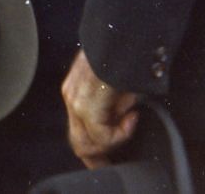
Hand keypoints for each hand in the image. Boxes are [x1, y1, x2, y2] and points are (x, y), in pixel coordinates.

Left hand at [63, 51, 138, 167]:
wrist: (122, 40)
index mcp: (77, 91)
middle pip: (79, 144)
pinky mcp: (87, 106)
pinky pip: (103, 136)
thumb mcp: (117, 85)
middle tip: (115, 162)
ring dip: (114, 141)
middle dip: (99, 159)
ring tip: (131, 121)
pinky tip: (133, 115)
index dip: (94, 153)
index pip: (78, 132)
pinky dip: (122, 133)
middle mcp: (72, 97)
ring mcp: (76, 101)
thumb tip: (126, 120)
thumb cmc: (125, 58)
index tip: (109, 163)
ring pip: (89, 144)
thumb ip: (115, 106)